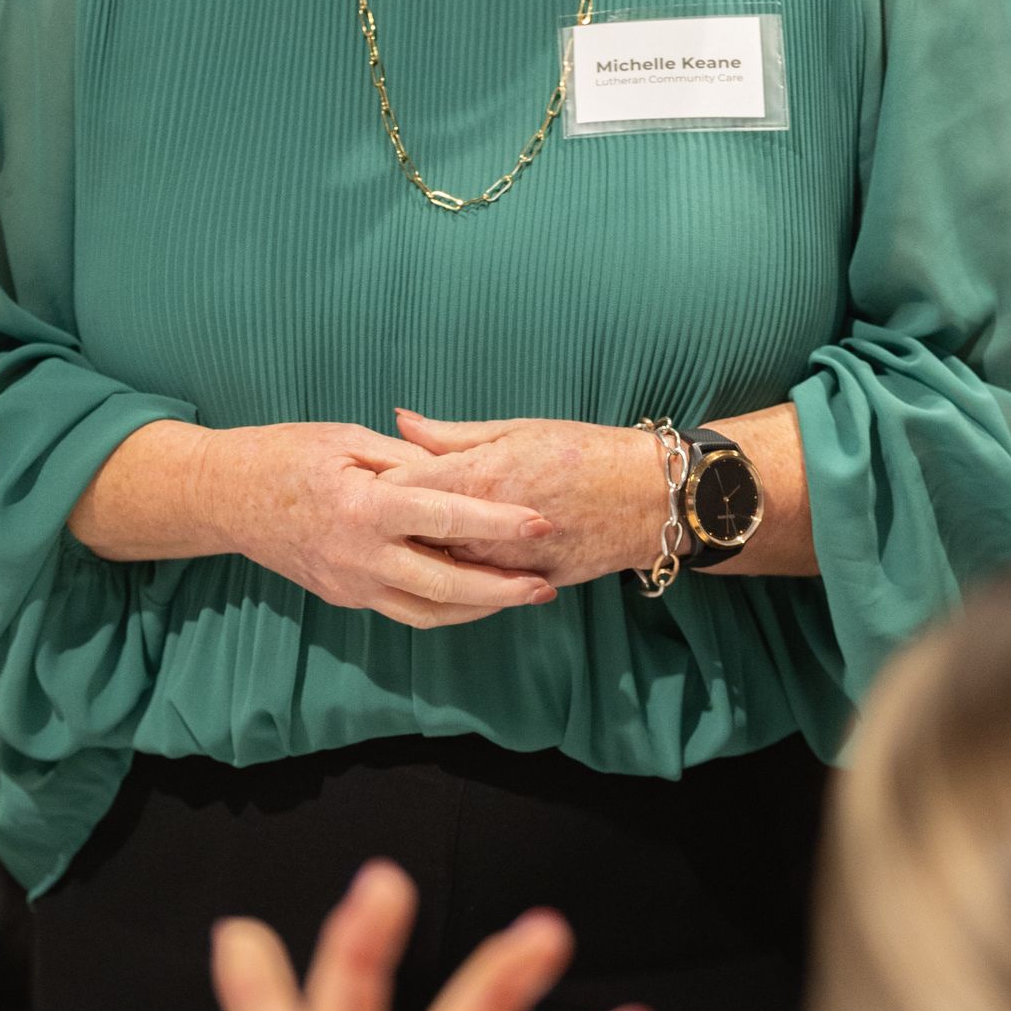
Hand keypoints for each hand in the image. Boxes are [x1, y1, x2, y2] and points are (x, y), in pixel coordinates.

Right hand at [205, 421, 559, 628]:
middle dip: (502, 590)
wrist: (224, 498)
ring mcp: (352, 584)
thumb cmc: (285, 455)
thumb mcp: (346, 437)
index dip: (498, 523)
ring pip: (429, 612)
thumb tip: (457, 469)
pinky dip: (445, 608)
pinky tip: (474, 596)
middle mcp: (360, 556)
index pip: (446, 518)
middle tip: (544, 586)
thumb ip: (406, 458)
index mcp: (365, 507)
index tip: (540, 523)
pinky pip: (406, 611)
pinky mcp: (346, 597)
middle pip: (446, 586)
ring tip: (520, 596)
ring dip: (479, 609)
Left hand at [390, 411, 663, 587]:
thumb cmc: (583, 452)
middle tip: (373, 517)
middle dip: (391, 527)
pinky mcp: (526, 585)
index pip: (399, 488)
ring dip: (422, 555)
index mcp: (479, 478)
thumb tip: (400, 422)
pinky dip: (460, 575)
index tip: (362, 481)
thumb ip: (451, 435)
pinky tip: (450, 561)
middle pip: (412, 536)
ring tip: (406, 539)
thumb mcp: (515, 430)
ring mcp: (506, 563)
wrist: (647, 497)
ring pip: (441, 568)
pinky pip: (477, 588)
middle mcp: (486, 527)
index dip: (375, 485)